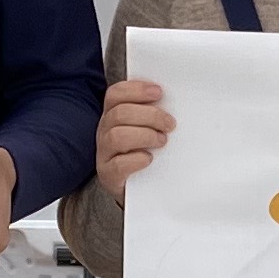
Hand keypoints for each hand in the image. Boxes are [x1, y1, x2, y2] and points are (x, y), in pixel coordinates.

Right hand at [94, 77, 172, 195]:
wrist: (137, 187)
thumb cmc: (144, 151)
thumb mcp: (146, 128)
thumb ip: (153, 113)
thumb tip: (174, 101)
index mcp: (113, 114)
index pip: (116, 94)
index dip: (136, 90)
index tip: (159, 92)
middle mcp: (104, 131)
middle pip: (120, 114)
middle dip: (150, 115)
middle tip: (170, 124)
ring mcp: (104, 153)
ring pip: (116, 136)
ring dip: (144, 136)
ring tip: (162, 141)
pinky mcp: (108, 175)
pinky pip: (118, 165)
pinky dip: (136, 159)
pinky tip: (149, 159)